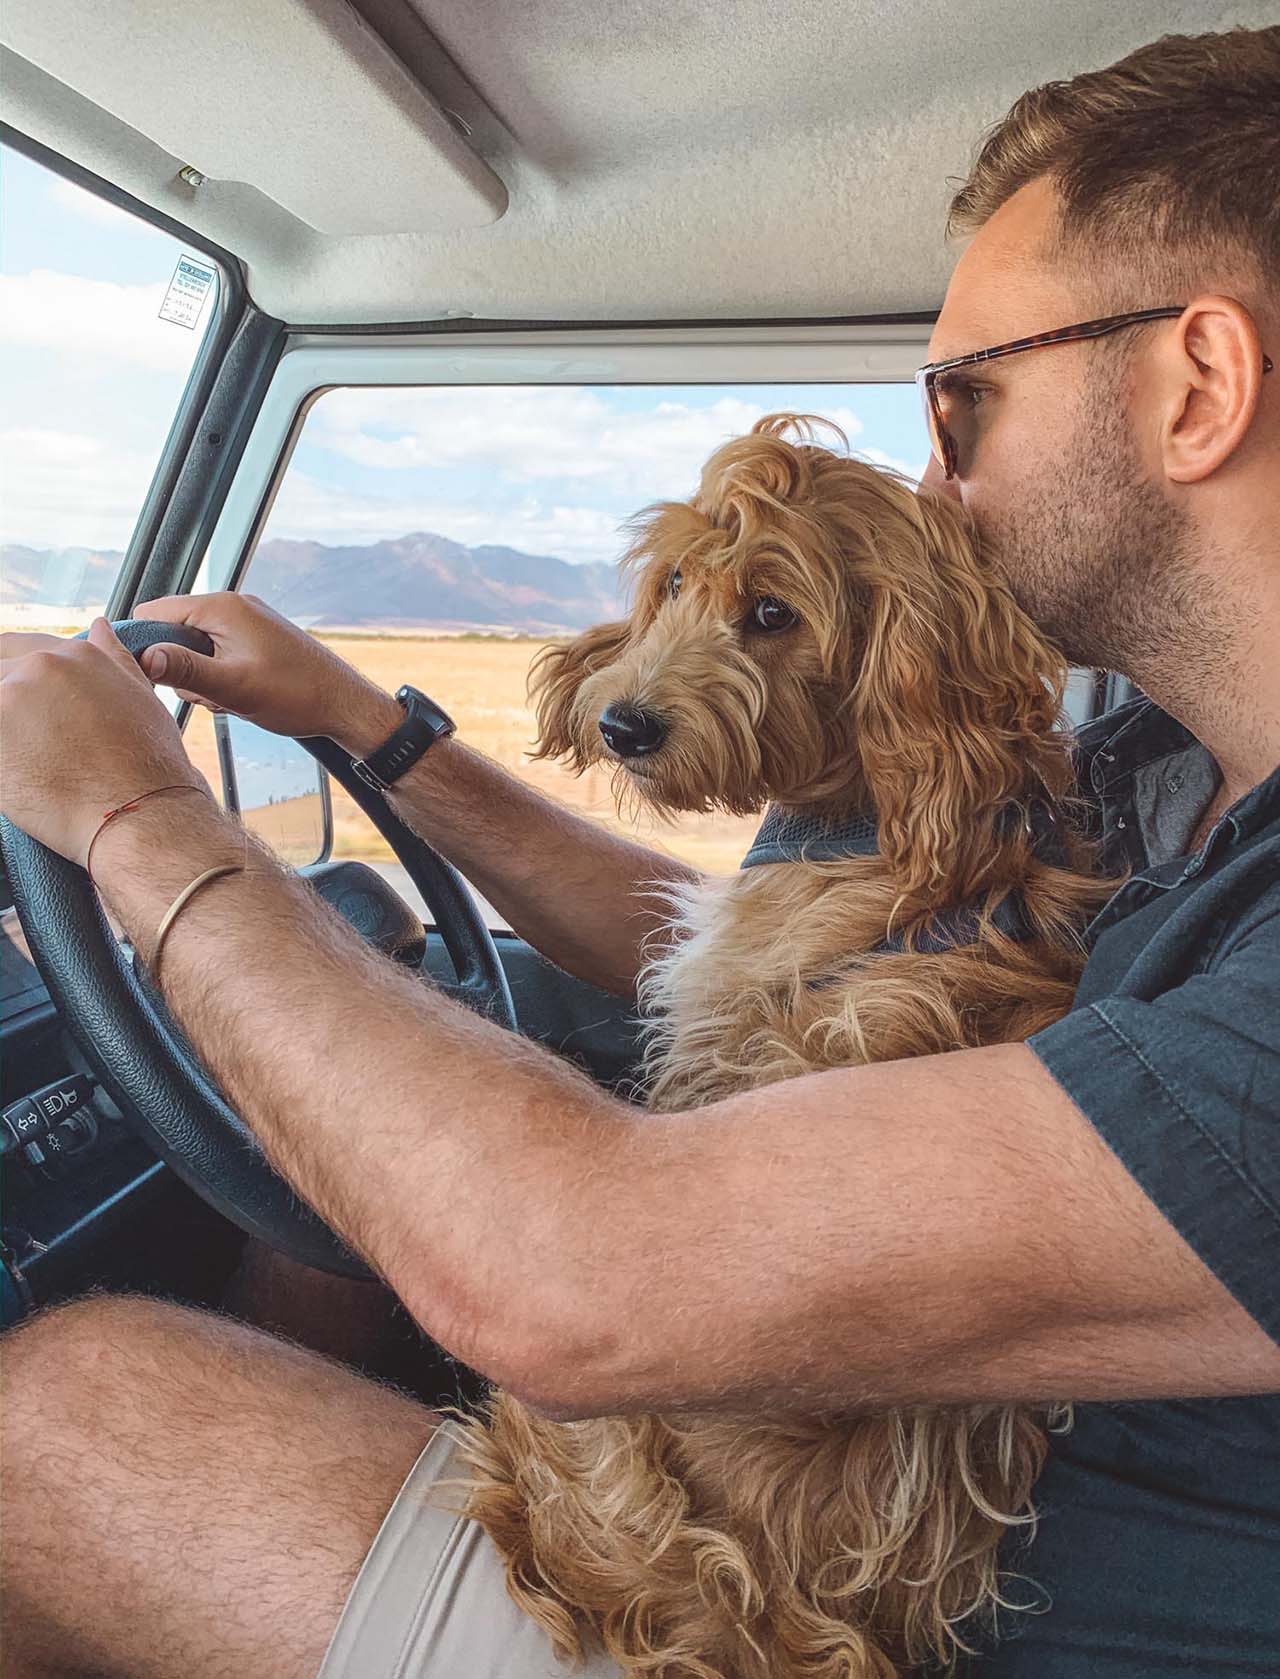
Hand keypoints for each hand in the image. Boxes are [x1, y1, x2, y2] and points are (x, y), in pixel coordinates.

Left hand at [0, 618, 213, 867]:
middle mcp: (41, 667)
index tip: (22, 710)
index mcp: (76, 656)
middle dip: (6, 701)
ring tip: (25, 759)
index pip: (19, 648)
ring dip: (5, 730)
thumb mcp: (142, 699)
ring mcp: (10, 698)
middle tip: (25, 741)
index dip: (16, 678)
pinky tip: (15, 773)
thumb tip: (99, 627)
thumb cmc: (150, 767)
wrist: (142, 815)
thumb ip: (113, 659)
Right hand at [130, 591, 386, 740]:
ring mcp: (246, 621)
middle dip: (178, 666)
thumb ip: (184, 670)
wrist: (344, 704)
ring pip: (195, 646)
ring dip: (202, 677)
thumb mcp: (232, 687)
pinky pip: (219, 652)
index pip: (153, 612)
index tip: (149, 677)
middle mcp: (233, 606)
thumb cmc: (296, 695)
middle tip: (208, 693)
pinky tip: (241, 696)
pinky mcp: (256, 638)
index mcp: (222, 607)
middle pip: (172, 630)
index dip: (142, 643)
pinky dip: (221, 676)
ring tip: (229, 698)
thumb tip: (141, 657)